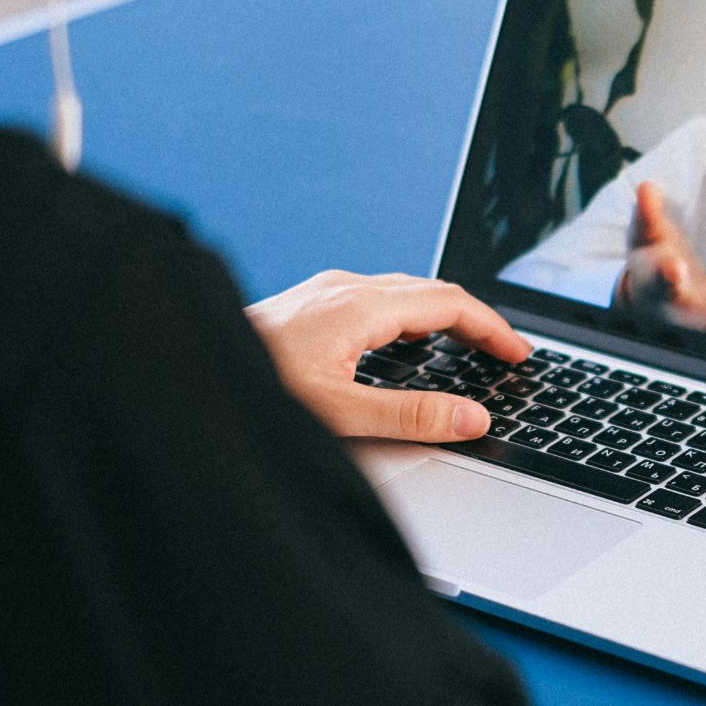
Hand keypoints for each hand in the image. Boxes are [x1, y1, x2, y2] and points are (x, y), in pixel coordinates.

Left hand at [245, 270, 531, 442]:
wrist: (186, 371)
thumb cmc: (252, 391)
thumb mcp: (340, 416)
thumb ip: (411, 417)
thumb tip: (472, 418)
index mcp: (360, 306)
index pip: (449, 304)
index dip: (493, 329)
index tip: (519, 355)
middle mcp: (343, 288)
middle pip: (431, 291)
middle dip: (475, 320)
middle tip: (504, 354)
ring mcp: (323, 291)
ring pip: (402, 291)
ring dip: (442, 315)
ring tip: (466, 348)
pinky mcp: (307, 302)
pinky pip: (376, 296)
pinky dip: (409, 315)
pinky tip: (403, 341)